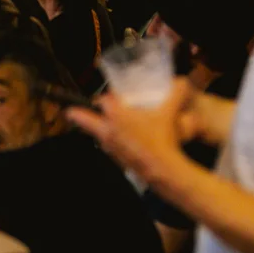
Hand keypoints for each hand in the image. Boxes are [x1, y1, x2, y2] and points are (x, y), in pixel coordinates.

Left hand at [68, 78, 194, 185]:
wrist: (164, 170)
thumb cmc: (162, 138)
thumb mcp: (170, 111)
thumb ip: (176, 93)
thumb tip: (182, 82)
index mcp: (115, 113)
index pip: (102, 99)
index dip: (108, 97)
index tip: (113, 96)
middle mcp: (107, 130)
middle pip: (83, 119)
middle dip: (78, 114)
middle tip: (72, 110)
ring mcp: (109, 147)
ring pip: (95, 134)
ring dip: (97, 129)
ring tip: (101, 125)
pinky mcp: (116, 160)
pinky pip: (107, 148)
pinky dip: (110, 143)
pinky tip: (123, 142)